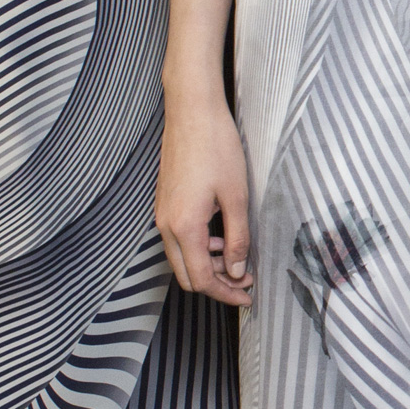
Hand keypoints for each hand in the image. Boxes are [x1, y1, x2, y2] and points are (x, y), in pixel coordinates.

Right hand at [158, 88, 253, 304]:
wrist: (191, 112)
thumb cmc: (216, 147)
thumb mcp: (236, 196)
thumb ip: (237, 239)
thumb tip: (237, 271)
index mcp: (184, 227)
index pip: (202, 279)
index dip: (226, 293)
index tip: (248, 296)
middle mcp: (166, 225)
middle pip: (186, 275)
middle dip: (217, 284)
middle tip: (246, 282)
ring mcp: (162, 214)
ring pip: (181, 259)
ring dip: (208, 266)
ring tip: (238, 258)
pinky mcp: (164, 204)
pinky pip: (178, 240)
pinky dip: (199, 248)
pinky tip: (221, 237)